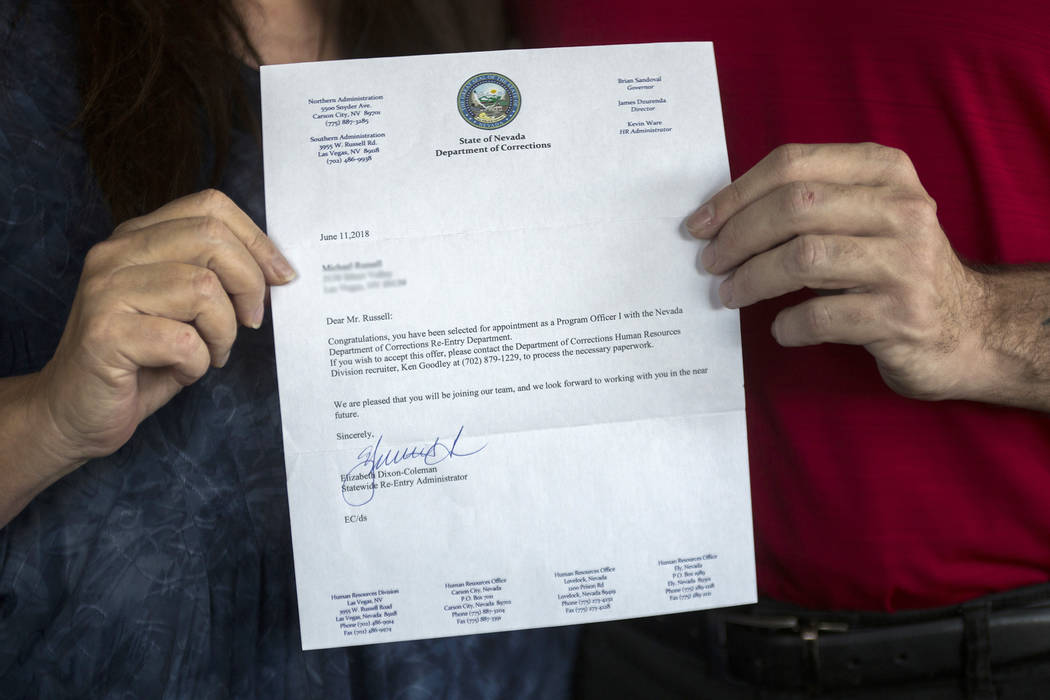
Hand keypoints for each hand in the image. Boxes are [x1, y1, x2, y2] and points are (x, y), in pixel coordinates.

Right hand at [35, 189, 295, 468]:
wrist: (73, 412)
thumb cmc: (139, 362)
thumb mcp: (183, 310)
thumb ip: (215, 278)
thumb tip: (277, 270)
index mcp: (137, 238)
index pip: (210, 206)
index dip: (256, 240)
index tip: (281, 276)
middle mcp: (116, 253)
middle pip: (211, 237)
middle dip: (250, 284)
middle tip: (251, 322)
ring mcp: (106, 291)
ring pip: (204, 289)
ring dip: (223, 332)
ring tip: (210, 353)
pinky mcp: (105, 333)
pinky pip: (184, 340)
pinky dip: (198, 363)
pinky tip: (182, 371)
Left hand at [685, 143, 989, 400]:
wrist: (969, 327)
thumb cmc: (894, 267)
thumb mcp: (865, 215)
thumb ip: (810, 201)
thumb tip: (719, 217)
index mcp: (885, 170)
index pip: (794, 164)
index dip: (735, 194)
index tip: (699, 225)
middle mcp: (901, 208)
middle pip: (795, 205)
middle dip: (737, 236)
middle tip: (709, 263)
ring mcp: (905, 262)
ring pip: (803, 257)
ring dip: (751, 279)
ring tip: (728, 295)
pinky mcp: (901, 316)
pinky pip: (821, 315)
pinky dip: (787, 325)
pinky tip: (780, 329)